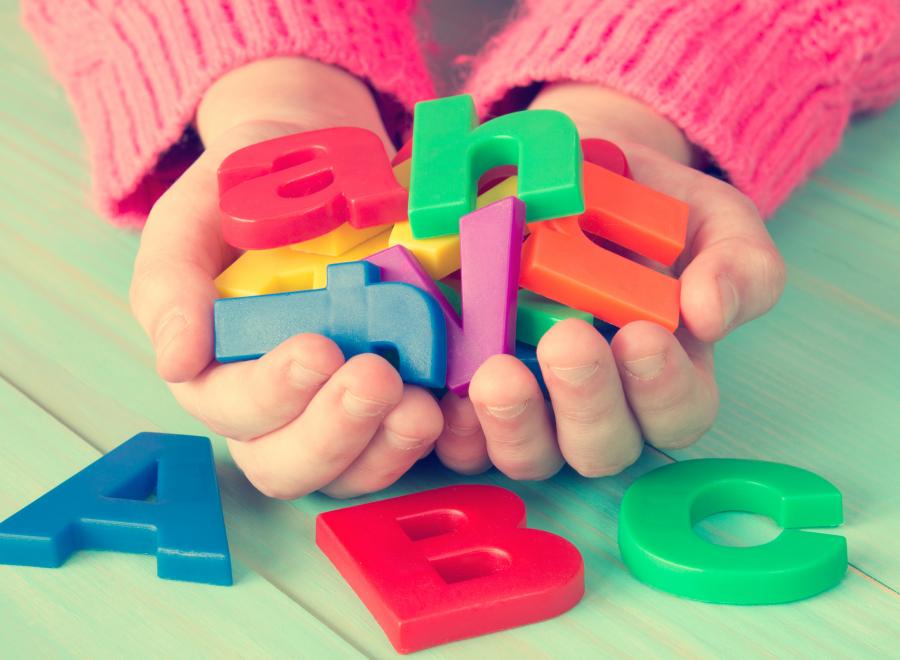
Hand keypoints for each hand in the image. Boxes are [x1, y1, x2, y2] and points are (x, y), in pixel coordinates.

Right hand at [129, 58, 442, 498]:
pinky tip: (460, 406)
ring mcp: (346, 410)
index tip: (317, 349)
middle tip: (376, 378)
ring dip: (389, 447)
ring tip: (421, 406)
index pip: (236, 411)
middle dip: (336, 432)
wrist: (315, 156)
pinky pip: (419, 442)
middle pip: (292, 463)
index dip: (274, 394)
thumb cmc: (244, 193)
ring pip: (356, 470)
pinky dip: (444, 437)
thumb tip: (175, 363)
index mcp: (222, 374)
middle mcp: (283, 408)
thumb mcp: (193, 220)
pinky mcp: (404, 397)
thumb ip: (170, 286)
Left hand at [434, 83, 786, 479]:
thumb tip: (712, 314)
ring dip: (513, 425)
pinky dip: (454, 428)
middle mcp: (595, 407)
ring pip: (530, 455)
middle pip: (599, 447)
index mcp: (663, 378)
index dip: (662, 388)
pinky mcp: (471, 396)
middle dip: (585, 404)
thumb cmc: (649, 207)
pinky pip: (462, 439)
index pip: (675, 413)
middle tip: (568, 341)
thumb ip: (738, 266)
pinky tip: (446, 394)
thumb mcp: (714, 221)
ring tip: (498, 372)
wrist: (572, 174)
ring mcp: (532, 408)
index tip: (644, 334)